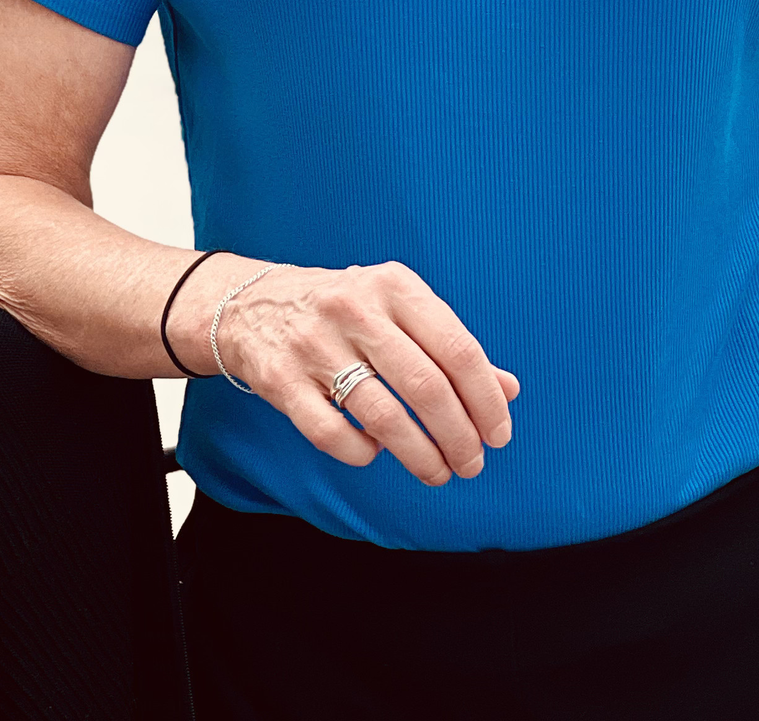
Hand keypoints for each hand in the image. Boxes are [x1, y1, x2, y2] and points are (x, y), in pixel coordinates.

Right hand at [179, 258, 519, 486]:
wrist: (251, 304)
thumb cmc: (346, 312)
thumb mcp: (399, 310)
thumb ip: (451, 348)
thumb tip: (507, 390)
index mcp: (395, 286)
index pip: (458, 348)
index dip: (486, 399)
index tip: (499, 435)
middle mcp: (356, 308)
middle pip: (425, 386)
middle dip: (458, 435)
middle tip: (472, 464)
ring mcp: (314, 343)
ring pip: (382, 415)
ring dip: (419, 455)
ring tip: (438, 472)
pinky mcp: (280, 379)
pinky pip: (330, 432)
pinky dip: (361, 452)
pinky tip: (374, 453)